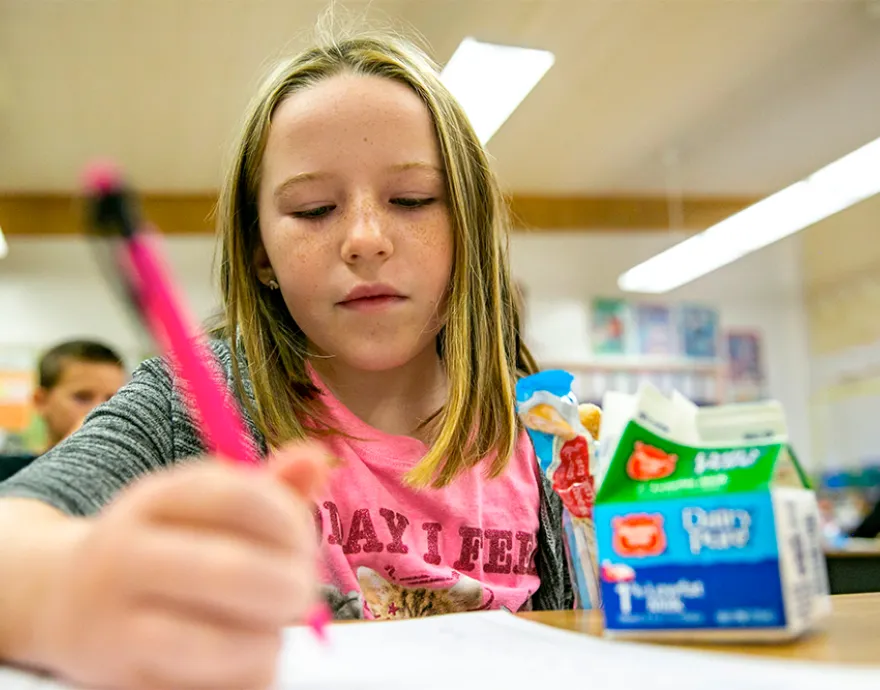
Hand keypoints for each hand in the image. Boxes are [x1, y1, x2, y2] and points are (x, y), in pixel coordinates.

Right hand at [31, 441, 328, 689]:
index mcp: (151, 500)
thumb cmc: (162, 545)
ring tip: (267, 630)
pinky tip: (239, 658)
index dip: (291, 522)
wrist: (62, 601)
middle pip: (233, 571)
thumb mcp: (201, 505)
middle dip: (290, 586)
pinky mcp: (123, 686)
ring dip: (268, 641)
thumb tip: (317, 459)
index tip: (306, 544)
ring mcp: (113, 628)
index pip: (238, 497)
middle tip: (303, 593)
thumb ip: (265, 488)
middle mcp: (124, 558)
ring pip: (223, 644)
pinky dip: (245, 677)